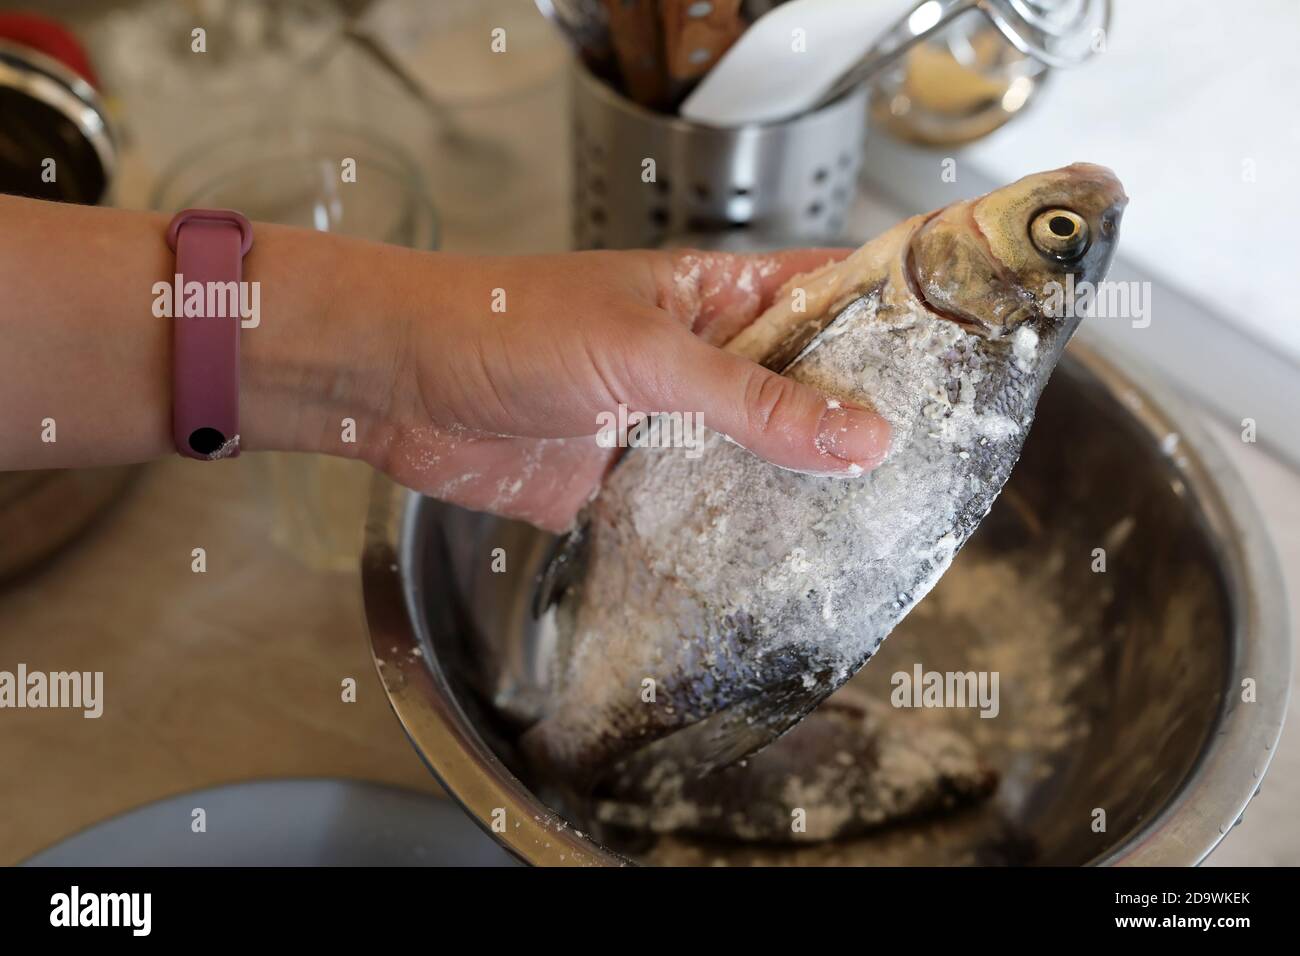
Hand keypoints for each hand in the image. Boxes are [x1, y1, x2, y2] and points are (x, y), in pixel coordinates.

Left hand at [367, 248, 891, 530]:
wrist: (399, 385)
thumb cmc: (505, 327)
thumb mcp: (644, 354)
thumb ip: (750, 399)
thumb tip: (860, 435)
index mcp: (710, 297)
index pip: (822, 295)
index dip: (888, 321)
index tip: (955, 359)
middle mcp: (697, 360)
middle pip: (798, 389)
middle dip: (852, 426)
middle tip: (929, 469)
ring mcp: (664, 426)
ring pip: (752, 459)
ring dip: (796, 491)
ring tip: (872, 529)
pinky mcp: (627, 485)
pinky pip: (696, 513)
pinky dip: (730, 539)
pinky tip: (776, 567)